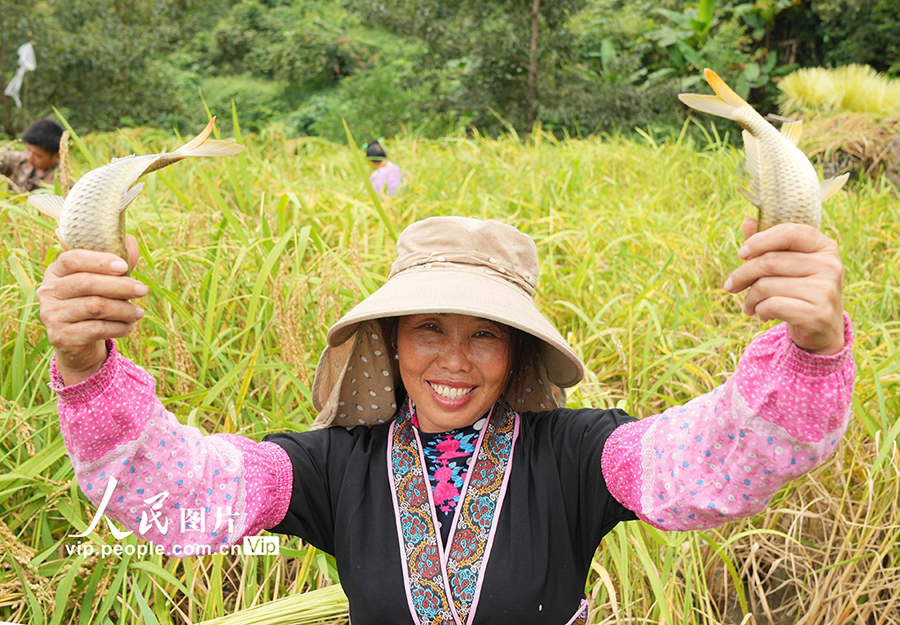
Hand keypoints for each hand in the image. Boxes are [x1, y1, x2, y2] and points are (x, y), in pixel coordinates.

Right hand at [37, 235, 145, 384]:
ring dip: (123, 309)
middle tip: (143, 290)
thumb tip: (131, 241)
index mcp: (56, 271)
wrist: (79, 340)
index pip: (72, 259)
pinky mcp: (60, 336)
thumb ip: (117, 263)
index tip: (124, 266)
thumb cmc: (94, 301)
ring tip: (138, 312)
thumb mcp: (105, 281)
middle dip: (120, 286)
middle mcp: (49, 291)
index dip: (99, 261)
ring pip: (94, 306)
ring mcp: (51, 314)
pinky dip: (119, 327)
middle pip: (86, 283)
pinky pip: (96, 329)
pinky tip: (129, 327)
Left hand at [723, 217, 844, 354]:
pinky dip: (759, 310)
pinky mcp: (817, 313)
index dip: (759, 240)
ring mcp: (826, 290)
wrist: (822, 329)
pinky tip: (763, 314)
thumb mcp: (788, 265)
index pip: (789, 232)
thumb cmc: (799, 290)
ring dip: (749, 298)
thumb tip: (747, 221)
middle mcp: (830, 265)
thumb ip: (768, 243)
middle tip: (731, 286)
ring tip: (750, 305)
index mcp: (824, 246)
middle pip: (769, 261)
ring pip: (766, 285)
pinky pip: (772, 305)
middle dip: (742, 275)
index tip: (741, 254)